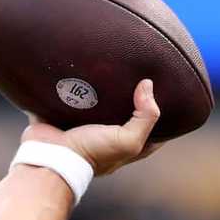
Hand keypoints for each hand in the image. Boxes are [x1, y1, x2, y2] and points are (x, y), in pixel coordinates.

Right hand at [21, 79, 161, 174]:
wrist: (51, 156)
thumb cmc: (91, 153)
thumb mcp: (127, 140)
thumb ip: (145, 117)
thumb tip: (148, 85)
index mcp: (123, 146)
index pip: (151, 133)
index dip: (162, 118)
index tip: (169, 97)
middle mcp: (105, 137)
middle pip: (123, 115)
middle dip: (131, 97)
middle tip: (138, 74)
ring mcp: (82, 125)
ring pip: (96, 104)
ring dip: (101, 88)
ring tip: (111, 64)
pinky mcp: (61, 115)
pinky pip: (68, 96)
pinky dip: (72, 84)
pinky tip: (81, 66)